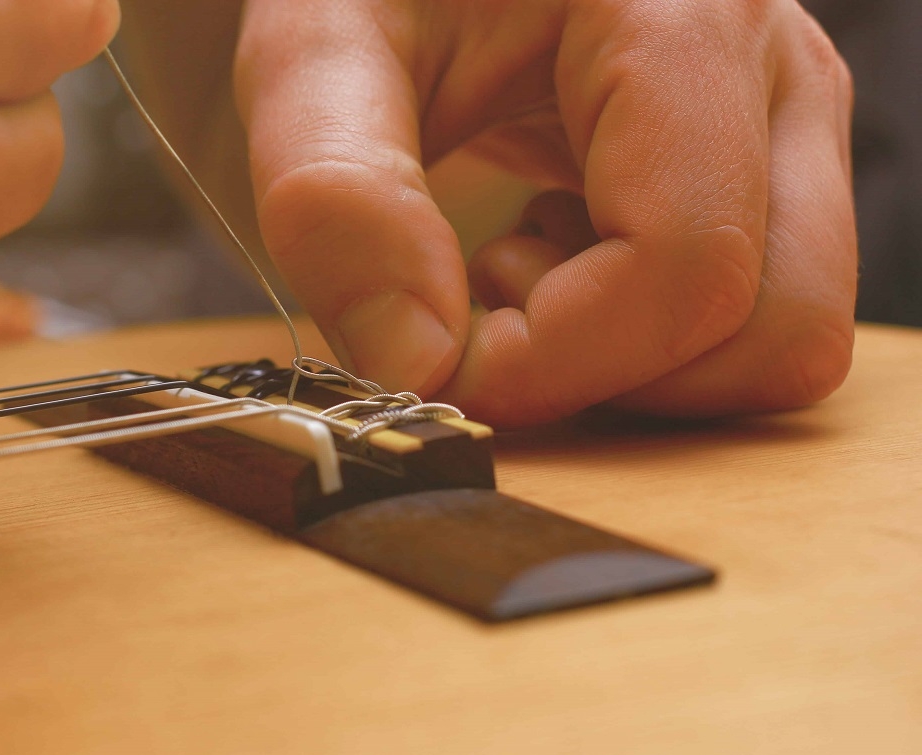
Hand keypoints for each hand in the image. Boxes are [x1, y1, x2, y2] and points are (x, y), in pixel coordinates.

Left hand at [235, 0, 856, 423]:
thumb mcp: (319, 44)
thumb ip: (338, 188)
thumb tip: (418, 364)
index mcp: (682, 13)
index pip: (686, 264)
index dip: (553, 362)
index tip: (432, 366)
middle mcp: (774, 69)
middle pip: (774, 324)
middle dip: (605, 370)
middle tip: (478, 304)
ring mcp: (785, 123)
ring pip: (782, 334)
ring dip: (631, 359)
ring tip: (511, 270)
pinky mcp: (764, 167)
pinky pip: (754, 315)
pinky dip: (643, 340)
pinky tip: (550, 256)